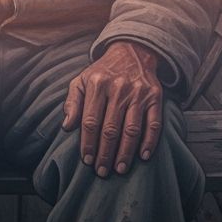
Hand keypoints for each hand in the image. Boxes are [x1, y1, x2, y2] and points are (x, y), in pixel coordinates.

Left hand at [62, 42, 163, 176]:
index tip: (87, 160)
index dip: (88, 144)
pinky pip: (154, 123)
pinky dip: (150, 141)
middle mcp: (118, 88)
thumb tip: (67, 126)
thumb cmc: (103, 71)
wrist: (132, 50)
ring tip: (120, 169)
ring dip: (125, 152)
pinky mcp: (155, 96)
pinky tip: (144, 156)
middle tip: (102, 171)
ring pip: (131, 129)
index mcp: (97, 84)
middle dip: (105, 153)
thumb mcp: (81, 80)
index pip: (91, 121)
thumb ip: (72, 102)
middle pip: (110, 128)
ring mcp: (138, 92)